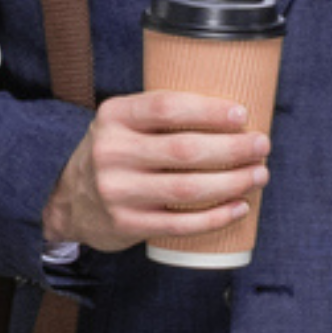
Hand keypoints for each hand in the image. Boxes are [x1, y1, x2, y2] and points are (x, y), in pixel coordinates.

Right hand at [42, 91, 270, 252]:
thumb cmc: (115, 152)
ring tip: (259, 174)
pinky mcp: (127, 225)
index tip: (242, 115)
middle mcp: (112, 152)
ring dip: (232, 182)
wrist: (69, 201)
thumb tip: (230, 113)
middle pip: (185, 150)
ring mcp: (118, 192)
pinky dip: (216, 217)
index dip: (209, 111)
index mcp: (114, 116)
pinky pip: (181, 224)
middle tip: (262, 145)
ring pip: (188, 189)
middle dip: (233, 149)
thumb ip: (161, 114)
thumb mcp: (123, 123)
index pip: (167, 107)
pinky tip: (239, 207)